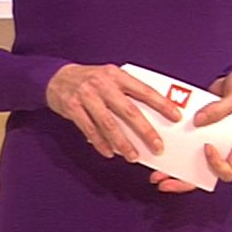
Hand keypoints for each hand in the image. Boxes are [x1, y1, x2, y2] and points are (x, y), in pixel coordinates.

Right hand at [45, 63, 183, 163]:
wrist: (55, 77)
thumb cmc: (89, 80)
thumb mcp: (109, 77)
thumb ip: (127, 91)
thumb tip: (151, 114)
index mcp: (115, 75)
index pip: (143, 90)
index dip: (161, 104)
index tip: (176, 117)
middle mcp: (101, 84)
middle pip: (128, 111)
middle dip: (145, 131)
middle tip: (157, 147)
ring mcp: (85, 96)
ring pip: (109, 124)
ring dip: (123, 143)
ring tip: (133, 156)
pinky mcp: (72, 108)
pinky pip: (90, 130)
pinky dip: (101, 144)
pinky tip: (110, 153)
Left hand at [147, 69, 231, 193]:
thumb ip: (221, 108)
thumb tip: (198, 121)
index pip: (228, 170)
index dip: (217, 166)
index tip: (207, 148)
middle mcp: (218, 148)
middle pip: (203, 175)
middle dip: (183, 182)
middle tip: (163, 183)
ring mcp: (203, 141)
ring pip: (188, 165)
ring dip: (171, 172)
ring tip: (154, 176)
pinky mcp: (192, 132)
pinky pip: (180, 145)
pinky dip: (168, 150)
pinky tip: (151, 147)